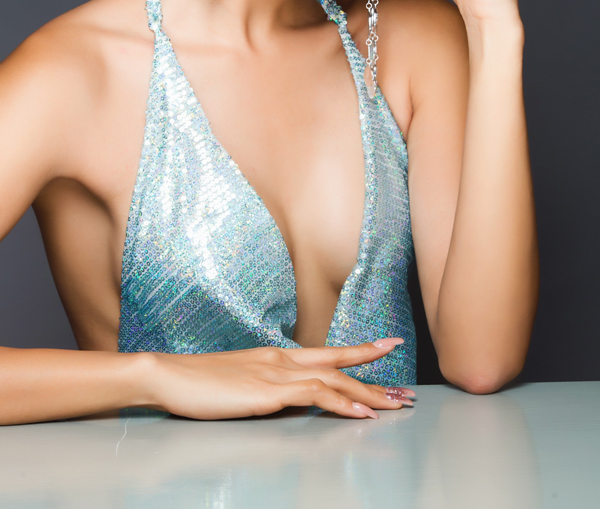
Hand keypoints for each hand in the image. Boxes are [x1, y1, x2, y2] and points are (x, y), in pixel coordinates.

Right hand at [142, 340, 414, 419]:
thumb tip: (287, 399)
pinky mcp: (268, 392)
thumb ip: (266, 387)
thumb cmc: (198, 382)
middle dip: (376, 378)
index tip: (389, 346)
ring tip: (397, 407)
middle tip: (407, 393)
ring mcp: (276, 374)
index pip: (328, 352)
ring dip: (369, 395)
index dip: (361, 350)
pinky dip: (342, 405)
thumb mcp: (239, 382)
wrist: (169, 375)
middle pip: (339, 365)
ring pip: (335, 381)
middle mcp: (282, 360)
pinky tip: (361, 415)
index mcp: (276, 356)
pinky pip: (315, 396)